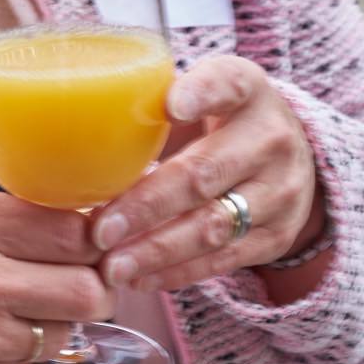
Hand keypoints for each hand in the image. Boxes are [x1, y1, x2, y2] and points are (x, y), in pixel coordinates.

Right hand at [0, 190, 113, 363]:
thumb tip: (72, 229)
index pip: (73, 228)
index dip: (90, 238)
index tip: (87, 243)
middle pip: (87, 288)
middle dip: (88, 287)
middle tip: (70, 283)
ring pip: (61, 332)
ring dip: (47, 323)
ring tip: (4, 311)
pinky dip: (10, 354)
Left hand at [91, 56, 317, 291]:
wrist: (289, 158)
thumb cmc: (217, 120)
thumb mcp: (199, 95)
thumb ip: (153, 103)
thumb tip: (74, 124)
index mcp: (246, 89)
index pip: (228, 84)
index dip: (201, 94)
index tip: (171, 106)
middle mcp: (270, 139)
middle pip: (204, 174)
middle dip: (148, 206)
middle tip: (100, 230)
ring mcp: (279, 191)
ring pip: (213, 226)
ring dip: (157, 250)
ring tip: (112, 265)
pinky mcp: (276, 236)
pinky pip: (223, 260)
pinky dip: (176, 273)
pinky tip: (138, 279)